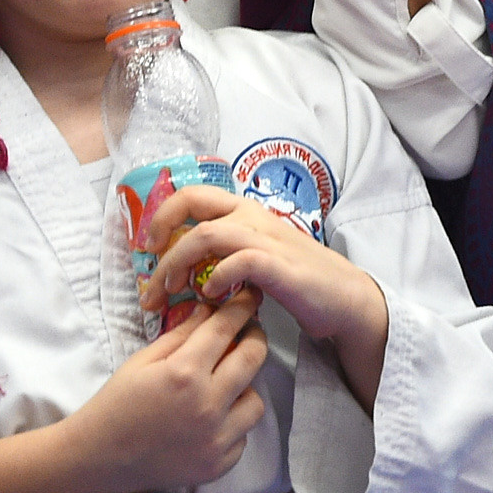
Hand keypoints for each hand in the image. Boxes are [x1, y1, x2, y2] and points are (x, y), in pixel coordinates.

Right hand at [77, 287, 270, 491]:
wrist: (104, 455)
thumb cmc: (118, 401)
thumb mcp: (143, 360)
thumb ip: (180, 335)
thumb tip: (208, 311)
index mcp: (184, 372)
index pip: (224, 329)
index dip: (241, 307)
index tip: (251, 296)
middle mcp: (207, 404)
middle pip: (253, 359)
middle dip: (256, 338)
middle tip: (249, 332)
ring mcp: (217, 437)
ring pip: (256, 401)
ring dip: (244, 387)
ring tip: (223, 386)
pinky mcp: (220, 463)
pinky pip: (243, 434)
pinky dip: (232, 423)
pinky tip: (210, 419)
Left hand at [142, 187, 388, 409]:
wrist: (344, 299)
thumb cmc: (295, 278)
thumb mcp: (254, 255)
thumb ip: (224, 253)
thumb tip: (182, 267)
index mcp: (243, 210)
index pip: (193, 193)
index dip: (163, 213)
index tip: (149, 245)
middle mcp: (251, 216)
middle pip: (193, 201)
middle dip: (161, 229)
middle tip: (148, 264)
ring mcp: (265, 238)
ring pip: (206, 234)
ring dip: (179, 261)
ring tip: (171, 288)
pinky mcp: (279, 265)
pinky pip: (238, 262)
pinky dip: (218, 277)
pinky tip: (211, 296)